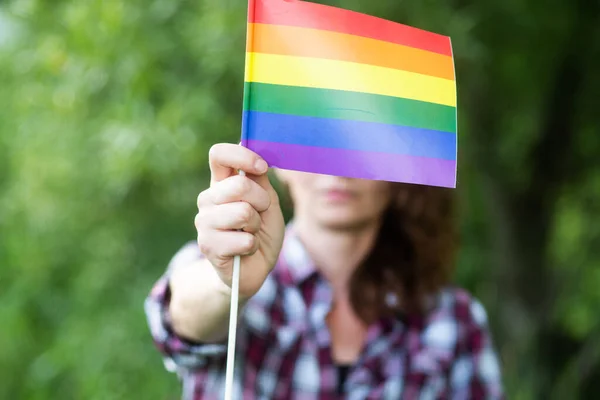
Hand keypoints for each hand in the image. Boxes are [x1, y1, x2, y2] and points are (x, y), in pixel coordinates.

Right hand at [195, 143, 284, 298]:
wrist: (253, 269)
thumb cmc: (261, 232)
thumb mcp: (267, 203)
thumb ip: (260, 181)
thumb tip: (257, 158)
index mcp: (221, 183)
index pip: (219, 155)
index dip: (242, 156)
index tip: (262, 168)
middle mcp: (208, 199)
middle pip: (239, 185)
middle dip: (261, 201)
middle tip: (260, 214)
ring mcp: (204, 222)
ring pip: (243, 212)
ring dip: (256, 226)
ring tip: (250, 233)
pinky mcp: (207, 246)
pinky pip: (244, 239)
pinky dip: (253, 245)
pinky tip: (245, 250)